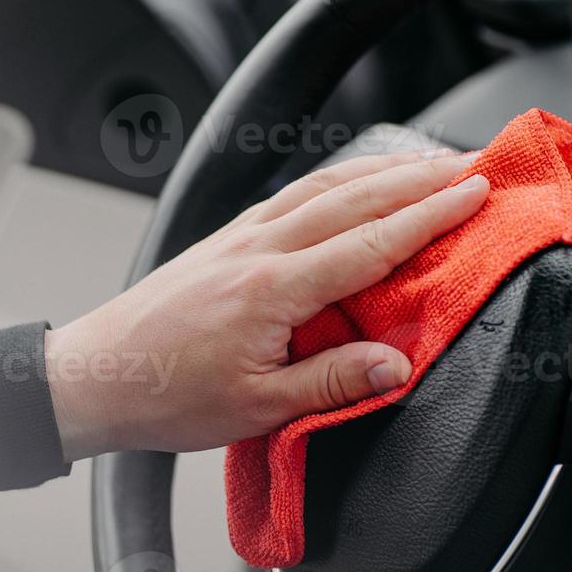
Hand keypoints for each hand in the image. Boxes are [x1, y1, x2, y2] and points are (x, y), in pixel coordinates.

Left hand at [45, 149, 489, 460]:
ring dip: (382, 169)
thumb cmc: (167, 396)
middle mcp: (258, 248)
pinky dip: (336, 179)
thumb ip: (332, 382)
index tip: (476, 194)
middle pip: (354, 197)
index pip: (370, 241)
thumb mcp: (259, 407)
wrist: (95, 377)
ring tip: (429, 163)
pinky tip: (353, 182)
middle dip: (420, 176)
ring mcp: (239, 236)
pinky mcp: (225, 238)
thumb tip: (397, 364)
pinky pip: (293, 194)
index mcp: (273, 289)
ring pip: (323, 185)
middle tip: (474, 163)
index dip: (430, 216)